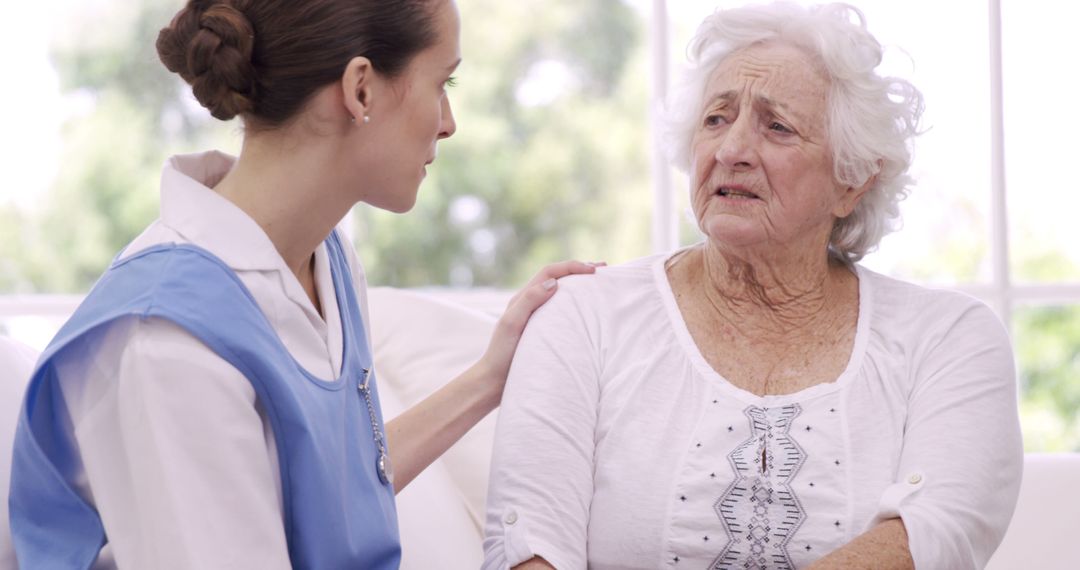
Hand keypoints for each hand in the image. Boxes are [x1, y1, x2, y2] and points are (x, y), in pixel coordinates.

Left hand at [475, 260, 603, 401]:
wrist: (494, 380)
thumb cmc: (501, 354)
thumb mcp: (512, 324)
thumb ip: (529, 301)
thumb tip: (554, 284)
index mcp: (522, 298)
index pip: (550, 272)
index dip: (572, 267)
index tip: (593, 271)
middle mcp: (529, 303)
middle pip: (556, 277)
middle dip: (578, 270)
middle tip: (603, 269)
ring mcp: (536, 316)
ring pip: (559, 292)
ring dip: (578, 284)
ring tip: (598, 284)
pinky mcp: (541, 329)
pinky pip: (560, 309)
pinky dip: (575, 303)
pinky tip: (587, 311)